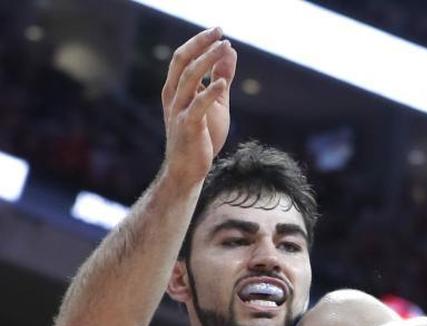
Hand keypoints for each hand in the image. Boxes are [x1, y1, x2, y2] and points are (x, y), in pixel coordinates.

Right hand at [160, 27, 235, 186]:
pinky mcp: (189, 126)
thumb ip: (221, 78)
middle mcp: (174, 96)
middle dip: (201, 44)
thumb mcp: (215, 103)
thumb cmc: (202, 136)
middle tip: (219, 31)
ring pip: (190, 78)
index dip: (199, 42)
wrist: (188, 170)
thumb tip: (229, 52)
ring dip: (208, 61)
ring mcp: (179, 111)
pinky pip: (198, 106)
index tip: (218, 31)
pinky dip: (210, 93)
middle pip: (183, 61)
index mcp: (176, 89)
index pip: (184, 58)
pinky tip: (223, 83)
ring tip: (225, 48)